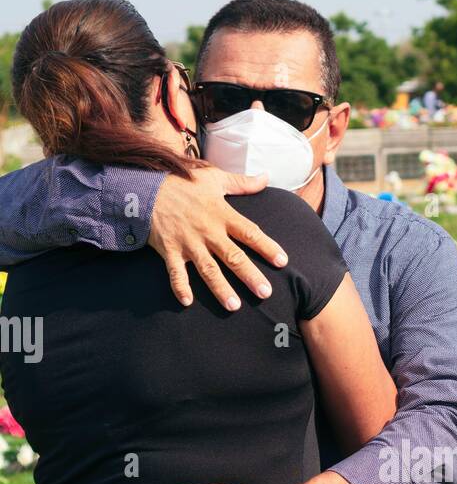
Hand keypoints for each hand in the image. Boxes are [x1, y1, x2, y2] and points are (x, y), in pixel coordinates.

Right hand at [147, 168, 288, 310]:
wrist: (146, 185)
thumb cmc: (184, 181)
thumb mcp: (214, 178)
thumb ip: (242, 183)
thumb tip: (266, 177)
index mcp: (221, 214)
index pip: (249, 232)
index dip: (267, 246)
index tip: (282, 261)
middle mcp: (207, 231)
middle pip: (232, 257)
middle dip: (249, 276)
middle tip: (265, 293)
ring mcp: (188, 242)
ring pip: (207, 269)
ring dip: (220, 288)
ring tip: (234, 306)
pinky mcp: (169, 250)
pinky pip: (175, 272)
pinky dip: (179, 286)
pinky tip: (187, 302)